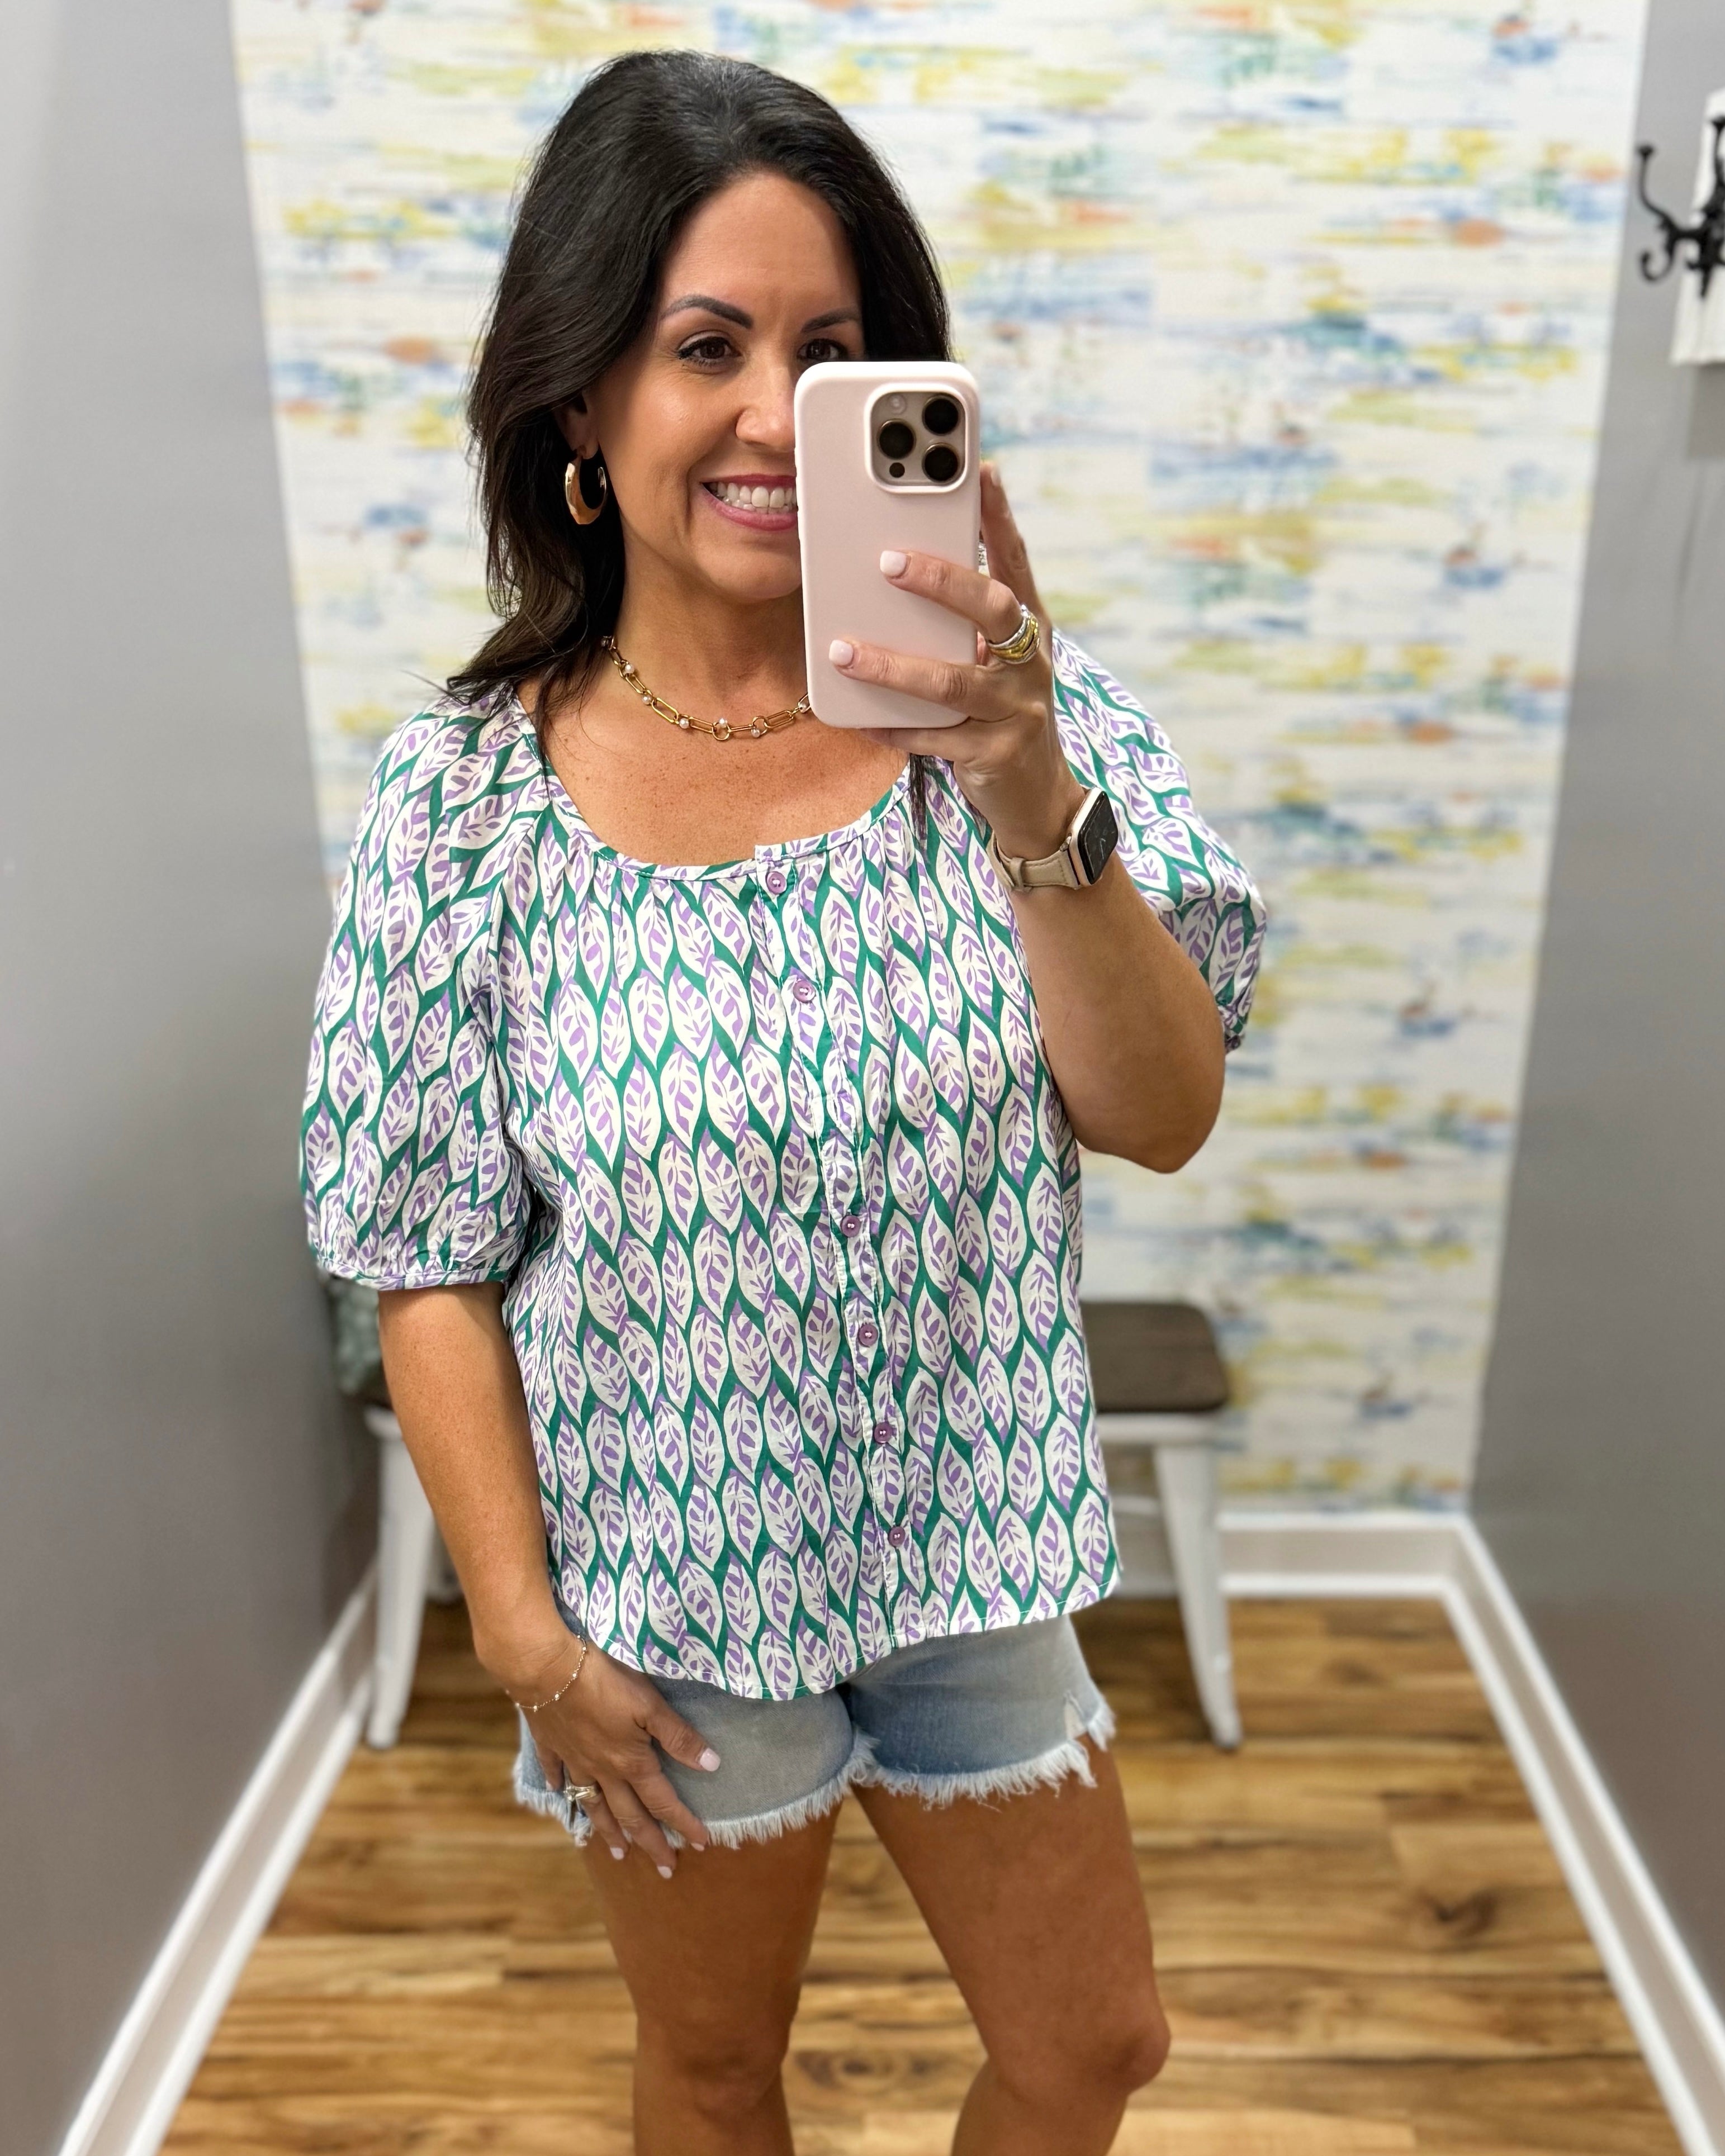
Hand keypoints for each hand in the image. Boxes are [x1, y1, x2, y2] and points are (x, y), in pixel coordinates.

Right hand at [519, 1638, 720, 1877]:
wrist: (548, 1671)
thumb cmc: (606, 1683)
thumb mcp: (650, 1705)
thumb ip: (679, 1737)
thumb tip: (711, 1766)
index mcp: (630, 1762)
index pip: (663, 1801)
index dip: (683, 1823)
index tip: (701, 1845)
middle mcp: (603, 1771)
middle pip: (629, 1814)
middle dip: (650, 1842)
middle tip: (664, 1869)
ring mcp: (574, 1760)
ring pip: (594, 1803)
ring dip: (608, 1830)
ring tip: (617, 1853)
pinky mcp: (551, 1744)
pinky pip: (556, 1772)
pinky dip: (560, 1786)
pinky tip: (560, 1792)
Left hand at [829, 462, 1086, 859]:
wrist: (1037, 797)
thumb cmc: (1002, 714)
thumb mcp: (993, 661)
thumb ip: (961, 625)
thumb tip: (895, 573)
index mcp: (1029, 628)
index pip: (1016, 561)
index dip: (1000, 516)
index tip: (980, 469)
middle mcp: (1030, 662)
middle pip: (992, 608)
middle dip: (941, 581)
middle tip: (888, 561)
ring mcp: (1017, 709)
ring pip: (952, 680)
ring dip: (892, 665)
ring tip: (843, 651)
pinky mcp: (996, 754)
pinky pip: (934, 738)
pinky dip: (893, 727)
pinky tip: (858, 718)